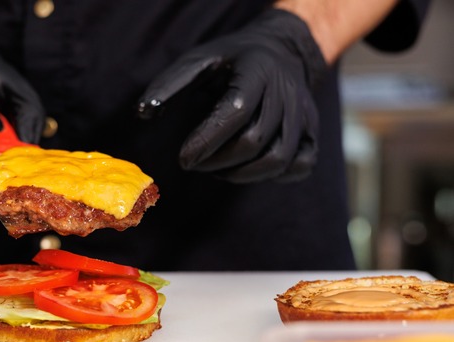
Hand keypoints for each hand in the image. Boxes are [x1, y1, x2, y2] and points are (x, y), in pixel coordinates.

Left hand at [136, 9, 327, 182]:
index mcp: (257, 70)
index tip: (182, 159)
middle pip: (255, 141)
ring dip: (241, 175)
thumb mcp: (199, 61)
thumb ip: (169, 85)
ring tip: (216, 169)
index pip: (236, 111)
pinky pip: (300, 166)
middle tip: (194, 163)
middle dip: (218, 161)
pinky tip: (247, 169)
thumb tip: (142, 113)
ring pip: (279, 159)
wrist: (281, 51)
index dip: (206, 140)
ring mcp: (304, 115)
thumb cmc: (231, 61)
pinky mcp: (313, 133)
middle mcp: (287, 92)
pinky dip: (272, 176)